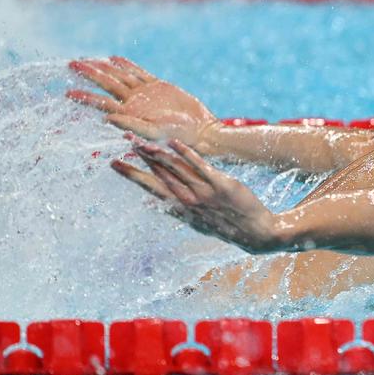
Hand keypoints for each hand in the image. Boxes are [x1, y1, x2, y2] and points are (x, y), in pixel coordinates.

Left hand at [67, 57, 220, 151]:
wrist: (200, 131)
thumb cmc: (178, 138)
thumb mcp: (153, 133)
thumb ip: (131, 125)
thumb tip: (106, 119)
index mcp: (129, 115)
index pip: (102, 103)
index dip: (85, 97)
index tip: (68, 93)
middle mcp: (134, 103)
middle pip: (107, 85)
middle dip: (89, 74)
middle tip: (71, 64)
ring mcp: (145, 93)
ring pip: (120, 77)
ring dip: (103, 68)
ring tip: (87, 60)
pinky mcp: (159, 86)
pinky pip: (139, 73)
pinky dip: (126, 65)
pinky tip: (114, 59)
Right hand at [114, 138, 281, 253]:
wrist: (257, 233)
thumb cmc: (227, 226)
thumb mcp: (198, 222)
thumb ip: (179, 210)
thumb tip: (158, 205)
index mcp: (182, 209)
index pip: (151, 188)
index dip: (133, 175)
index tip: (115, 163)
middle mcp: (189, 201)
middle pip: (159, 176)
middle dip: (140, 159)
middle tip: (124, 143)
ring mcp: (205, 193)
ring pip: (175, 170)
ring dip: (157, 154)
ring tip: (141, 141)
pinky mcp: (222, 185)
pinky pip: (201, 167)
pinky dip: (187, 154)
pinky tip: (174, 143)